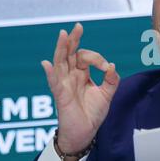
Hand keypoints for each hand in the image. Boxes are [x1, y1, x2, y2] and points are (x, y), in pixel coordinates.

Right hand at [42, 23, 119, 155]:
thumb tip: (112, 66)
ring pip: (60, 63)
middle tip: (78, 26)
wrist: (85, 133)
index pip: (86, 57)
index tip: (106, 67)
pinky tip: (47, 63)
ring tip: (63, 35)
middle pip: (69, 54)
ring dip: (61, 49)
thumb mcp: (106, 95)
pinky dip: (50, 73)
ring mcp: (64, 85)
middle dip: (73, 40)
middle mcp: (71, 77)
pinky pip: (54, 83)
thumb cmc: (93, 114)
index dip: (98, 58)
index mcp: (81, 75)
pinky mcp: (61, 96)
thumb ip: (111, 80)